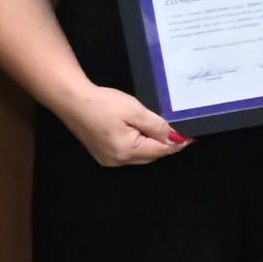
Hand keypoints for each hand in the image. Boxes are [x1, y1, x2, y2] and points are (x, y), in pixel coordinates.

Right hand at [58, 85, 186, 166]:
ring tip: (162, 131)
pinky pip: (128, 153)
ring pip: (140, 156)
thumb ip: (157, 126)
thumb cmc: (103, 103)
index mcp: (127, 151)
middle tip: (178, 132)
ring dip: (152, 145)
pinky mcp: (102, 154)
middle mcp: (118, 161)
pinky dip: (139, 145)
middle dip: (165, 145)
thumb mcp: (135, 111)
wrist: (72, 100)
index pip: (160, 151)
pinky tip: (142, 134)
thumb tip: (175, 137)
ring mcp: (108, 159)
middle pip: (151, 156)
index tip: (190, 137)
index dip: (176, 144)